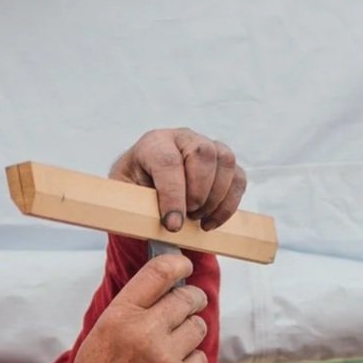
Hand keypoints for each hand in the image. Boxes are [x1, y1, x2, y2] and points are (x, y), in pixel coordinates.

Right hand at [25, 252, 206, 362]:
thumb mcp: (97, 341)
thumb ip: (128, 314)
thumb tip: (164, 287)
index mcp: (118, 318)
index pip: (159, 272)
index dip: (179, 263)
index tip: (186, 264)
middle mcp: (144, 333)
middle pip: (187, 298)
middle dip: (192, 299)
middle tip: (189, 304)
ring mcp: (166, 360)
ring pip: (198, 328)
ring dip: (191, 332)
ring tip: (173, 346)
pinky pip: (201, 359)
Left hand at [109, 128, 246, 231]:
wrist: (144, 188)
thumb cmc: (133, 193)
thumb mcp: (123, 197)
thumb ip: (135, 205)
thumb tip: (161, 222)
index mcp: (153, 143)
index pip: (168, 161)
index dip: (173, 195)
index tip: (172, 224)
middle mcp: (183, 138)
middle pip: (203, 154)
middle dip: (198, 193)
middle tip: (187, 217)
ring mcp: (207, 146)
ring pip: (225, 162)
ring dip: (215, 199)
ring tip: (197, 220)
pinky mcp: (223, 163)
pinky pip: (238, 178)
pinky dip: (229, 204)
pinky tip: (210, 222)